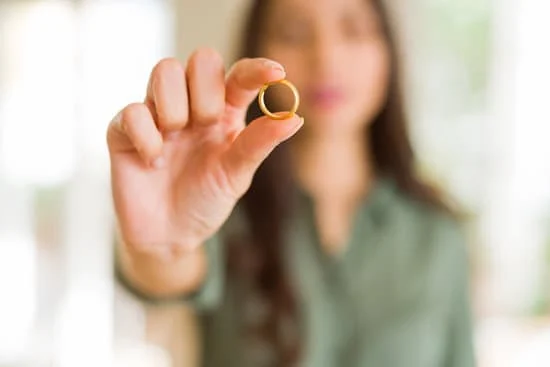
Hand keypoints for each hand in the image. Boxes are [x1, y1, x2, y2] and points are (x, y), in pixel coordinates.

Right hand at [107, 48, 302, 255]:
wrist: (169, 235)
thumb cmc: (206, 200)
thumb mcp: (237, 174)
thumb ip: (260, 144)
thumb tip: (295, 118)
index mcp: (224, 112)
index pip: (240, 76)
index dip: (257, 70)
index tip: (276, 74)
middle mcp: (191, 105)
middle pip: (201, 59)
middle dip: (206, 92)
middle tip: (204, 127)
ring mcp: (157, 114)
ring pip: (165, 70)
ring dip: (175, 106)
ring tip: (175, 138)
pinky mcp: (124, 129)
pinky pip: (132, 111)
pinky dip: (146, 137)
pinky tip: (153, 162)